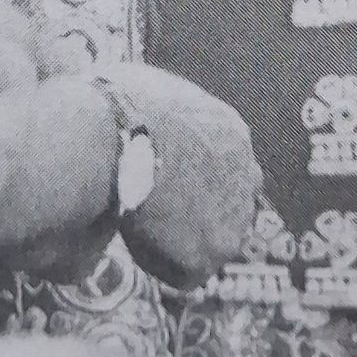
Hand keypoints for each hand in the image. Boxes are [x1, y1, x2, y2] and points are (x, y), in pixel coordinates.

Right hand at [94, 62, 260, 283]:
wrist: (112, 137)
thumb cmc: (114, 106)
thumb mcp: (140, 85)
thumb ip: (152, 105)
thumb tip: (123, 103)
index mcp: (228, 129)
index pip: (222, 161)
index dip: (189, 175)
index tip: (162, 180)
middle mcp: (244, 170)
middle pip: (227, 202)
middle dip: (196, 209)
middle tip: (153, 210)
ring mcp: (234, 214)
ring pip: (208, 239)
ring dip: (178, 238)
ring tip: (136, 225)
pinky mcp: (212, 250)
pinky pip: (185, 271)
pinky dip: (159, 262)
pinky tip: (133, 240)